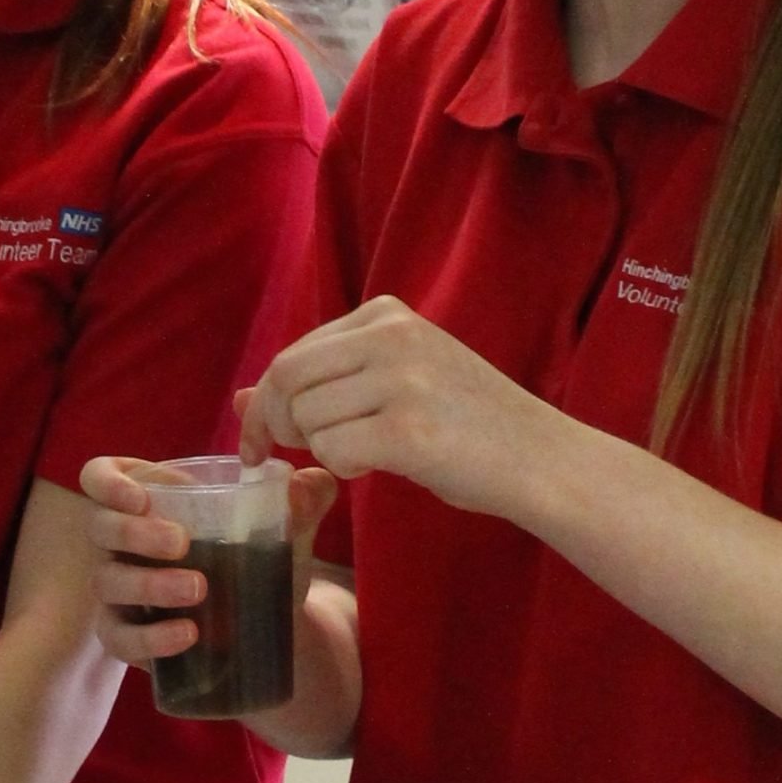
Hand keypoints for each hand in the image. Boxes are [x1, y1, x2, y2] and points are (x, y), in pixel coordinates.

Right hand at [78, 455, 339, 668]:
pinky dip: (151, 638)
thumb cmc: (257, 551)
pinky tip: (187, 634)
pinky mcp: (126, 635)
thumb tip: (312, 481)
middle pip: (100, 528)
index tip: (142, 497)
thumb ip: (303, 499)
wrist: (266, 620)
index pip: (99, 478)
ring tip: (198, 589)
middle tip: (181, 542)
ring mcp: (117, 589)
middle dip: (135, 534)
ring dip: (149, 585)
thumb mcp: (282, 525)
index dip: (108, 484)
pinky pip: (120, 638)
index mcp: (144, 496)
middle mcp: (119, 540)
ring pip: (109, 583)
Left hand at [238, 296, 558, 517]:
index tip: (260, 440)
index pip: (292, 355)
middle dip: (274, 425)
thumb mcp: (394, 381)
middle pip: (287, 381)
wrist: (542, 457)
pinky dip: (342, 468)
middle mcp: (392, 337)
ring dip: (320, 450)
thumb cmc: (466, 423)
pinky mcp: (409, 431)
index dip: (265, 402)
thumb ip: (322, 382)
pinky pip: (333, 451)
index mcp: (386, 314)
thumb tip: (240, 399)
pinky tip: (377, 466)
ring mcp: (402, 381)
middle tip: (289, 456)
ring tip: (363, 454)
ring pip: (307, 420)